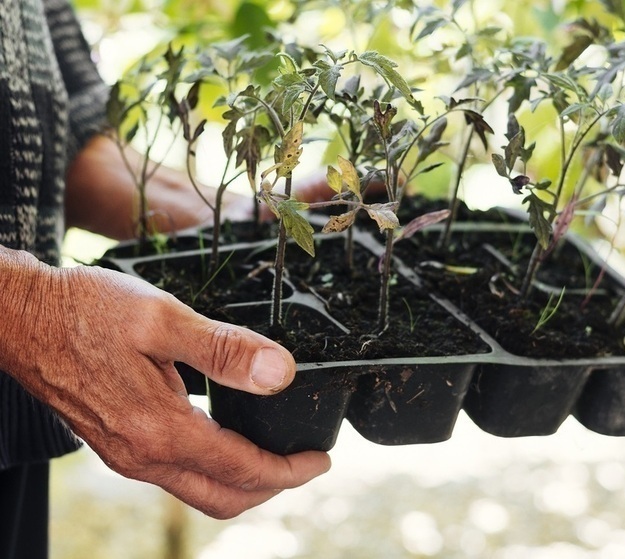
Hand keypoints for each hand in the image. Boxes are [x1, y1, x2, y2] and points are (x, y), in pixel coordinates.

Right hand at [0, 249, 330, 518]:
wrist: (22, 316)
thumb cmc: (86, 311)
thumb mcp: (163, 319)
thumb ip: (225, 349)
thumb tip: (282, 373)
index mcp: (160, 430)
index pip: (243, 469)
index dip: (289, 470)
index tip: (320, 459)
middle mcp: (142, 456)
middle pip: (223, 496)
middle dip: (272, 486)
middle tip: (303, 464)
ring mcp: (125, 456)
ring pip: (199, 490)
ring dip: (242, 481)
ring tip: (274, 455)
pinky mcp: (116, 445)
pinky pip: (175, 475)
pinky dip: (212, 470)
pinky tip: (225, 441)